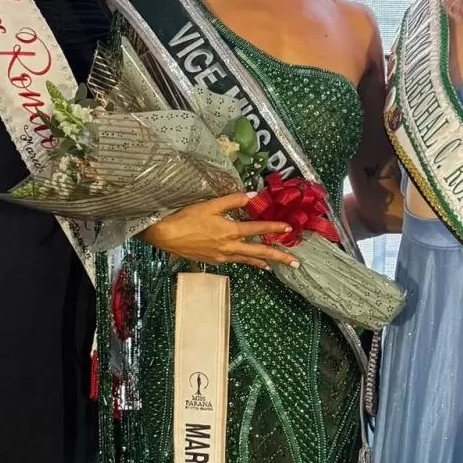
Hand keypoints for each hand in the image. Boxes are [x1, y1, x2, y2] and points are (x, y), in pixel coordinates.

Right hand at [140, 193, 299, 270]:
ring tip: (277, 266)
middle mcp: (230, 247)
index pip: (258, 229)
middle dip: (279, 256)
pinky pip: (237, 262)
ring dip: (265, 262)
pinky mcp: (214, 261)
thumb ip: (232, 200)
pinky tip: (251, 263)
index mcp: (231, 231)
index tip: (289, 228)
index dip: (275, 227)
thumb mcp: (210, 204)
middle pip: (260, 252)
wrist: (166, 236)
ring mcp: (223, 256)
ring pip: (249, 260)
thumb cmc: (187, 218)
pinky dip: (248, 262)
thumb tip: (252, 196)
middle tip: (296, 263)